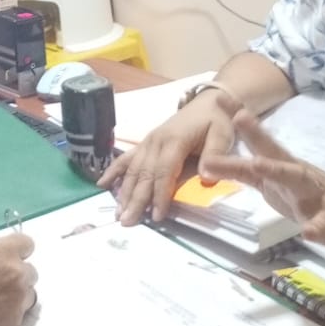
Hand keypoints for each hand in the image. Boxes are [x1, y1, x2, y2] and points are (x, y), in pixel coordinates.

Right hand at [0, 232, 36, 325]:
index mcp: (3, 253)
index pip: (27, 244)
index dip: (16, 251)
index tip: (8, 257)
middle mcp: (16, 275)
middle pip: (30, 270)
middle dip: (16, 274)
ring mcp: (18, 300)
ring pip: (28, 293)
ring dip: (16, 294)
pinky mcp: (15, 322)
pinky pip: (20, 312)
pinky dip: (9, 311)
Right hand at [98, 92, 238, 224]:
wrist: (207, 103)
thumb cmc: (215, 121)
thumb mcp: (222, 135)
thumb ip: (214, 155)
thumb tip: (205, 178)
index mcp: (175, 141)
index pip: (164, 172)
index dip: (159, 195)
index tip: (156, 216)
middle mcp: (155, 142)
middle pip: (143, 174)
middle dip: (135, 200)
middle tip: (127, 222)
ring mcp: (147, 142)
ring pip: (132, 170)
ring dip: (124, 192)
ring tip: (117, 214)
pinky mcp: (144, 144)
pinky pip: (125, 158)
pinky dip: (113, 171)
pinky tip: (101, 184)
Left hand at [199, 110, 324, 248]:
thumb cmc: (308, 195)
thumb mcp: (272, 182)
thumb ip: (244, 171)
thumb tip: (207, 162)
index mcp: (281, 166)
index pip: (256, 142)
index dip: (238, 121)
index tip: (218, 100)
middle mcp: (295, 174)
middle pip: (274, 151)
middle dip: (256, 135)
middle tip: (239, 116)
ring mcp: (313, 194)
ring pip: (295, 179)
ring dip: (277, 171)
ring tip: (258, 164)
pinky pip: (321, 222)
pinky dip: (315, 226)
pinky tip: (309, 232)